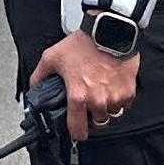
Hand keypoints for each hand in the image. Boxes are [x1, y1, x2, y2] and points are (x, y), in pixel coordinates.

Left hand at [35, 30, 138, 144]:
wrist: (109, 31)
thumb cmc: (83, 43)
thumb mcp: (52, 57)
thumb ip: (40, 76)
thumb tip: (34, 88)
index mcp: (78, 95)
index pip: (78, 130)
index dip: (76, 133)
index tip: (77, 131)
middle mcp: (98, 100)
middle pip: (97, 123)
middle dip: (92, 115)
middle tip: (89, 101)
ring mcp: (115, 97)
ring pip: (111, 114)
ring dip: (106, 107)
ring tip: (101, 90)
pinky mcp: (129, 91)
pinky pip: (125, 104)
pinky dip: (119, 98)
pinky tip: (112, 85)